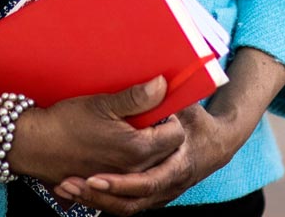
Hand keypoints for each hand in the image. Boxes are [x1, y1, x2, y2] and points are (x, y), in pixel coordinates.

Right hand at [6, 76, 186, 185]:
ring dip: (149, 150)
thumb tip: (163, 84)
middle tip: (145, 118)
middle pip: (167, 153)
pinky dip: (131, 164)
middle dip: (161, 135)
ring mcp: (120, 180)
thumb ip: (136, 97)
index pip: (175, 135)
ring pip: (150, 166)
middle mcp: (133, 170)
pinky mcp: (107, 183)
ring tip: (131, 131)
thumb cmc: (66, 122)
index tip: (154, 107)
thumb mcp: (102, 103)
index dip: (168, 118)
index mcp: (137, 149)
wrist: (34, 145)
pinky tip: (115, 146)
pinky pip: (131, 176)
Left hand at [49, 101, 240, 214]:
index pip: (148, 179)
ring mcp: (161, 194)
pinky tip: (75, 191)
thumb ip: (172, 98)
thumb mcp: (188, 110)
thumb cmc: (199, 125)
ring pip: (126, 207)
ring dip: (95, 200)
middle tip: (72, 183)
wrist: (217, 146)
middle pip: (131, 198)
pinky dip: (100, 201)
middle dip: (100, 194)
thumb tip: (159, 80)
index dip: (120, 181)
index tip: (93, 173)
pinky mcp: (152, 196)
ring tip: (66, 187)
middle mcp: (168, 183)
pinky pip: (124, 207)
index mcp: (178, 163)